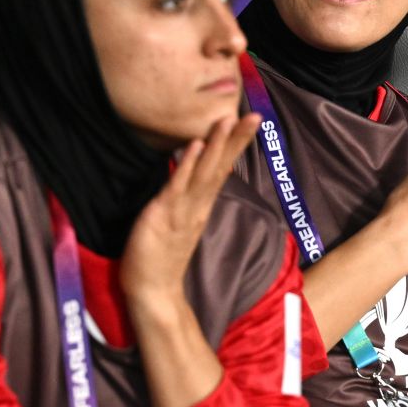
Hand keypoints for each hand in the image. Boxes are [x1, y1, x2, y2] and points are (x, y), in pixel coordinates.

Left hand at [121, 113, 260, 302]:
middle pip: (221, 167)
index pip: (223, 169)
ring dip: (217, 146)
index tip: (249, 123)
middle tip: (253, 116)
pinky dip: (189, 165)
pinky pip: (180, 186)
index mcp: (201, 206)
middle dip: (236, 140)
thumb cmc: (161, 258)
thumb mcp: (178, 223)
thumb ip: (189, 201)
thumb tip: (195, 179)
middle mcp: (198, 206)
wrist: (154, 291)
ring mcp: (184, 210)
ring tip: (228, 121)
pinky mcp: (165, 215)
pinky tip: (196, 146)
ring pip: (205, 173)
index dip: (236, 146)